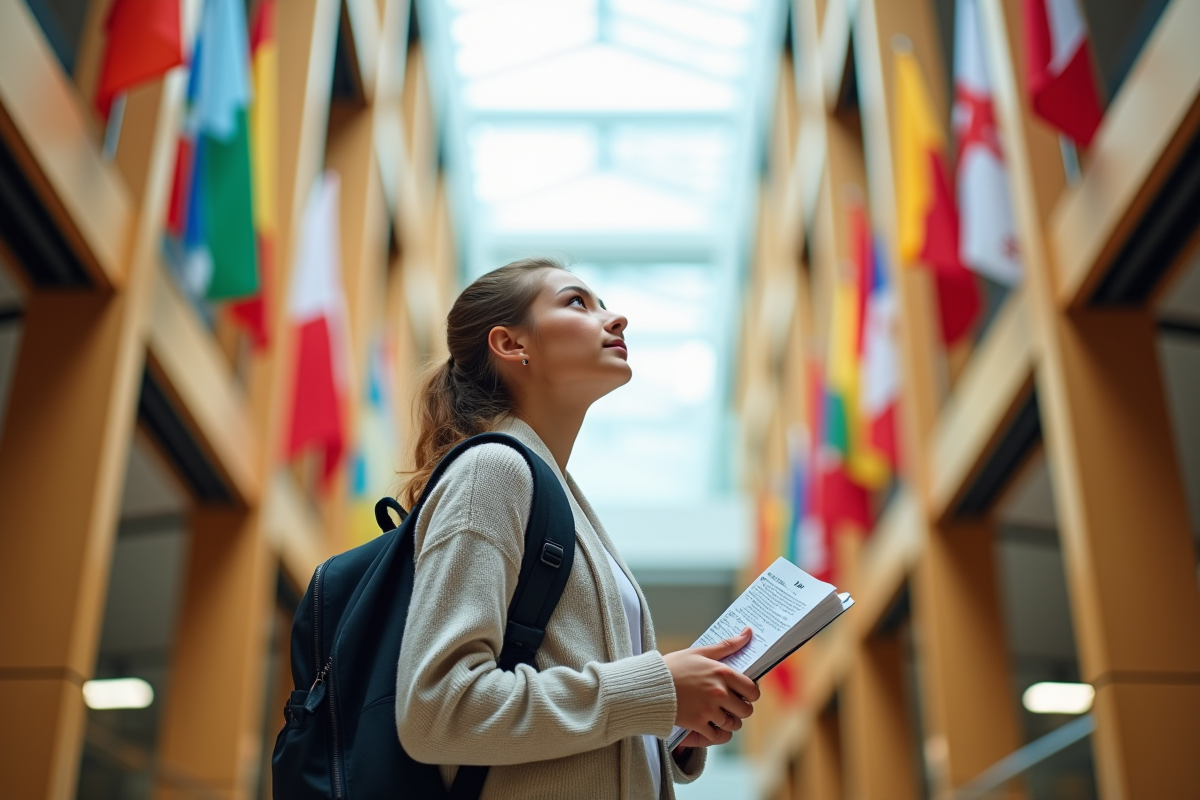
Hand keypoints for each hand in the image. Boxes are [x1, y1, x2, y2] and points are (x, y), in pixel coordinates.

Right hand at [663, 627, 759, 745]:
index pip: (752, 690)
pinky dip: (718, 735)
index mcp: (722, 673)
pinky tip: (713, 728)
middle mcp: (719, 692)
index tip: (744, 693)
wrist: (648, 685)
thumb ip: (726, 645)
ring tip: (721, 716)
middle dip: (741, 709)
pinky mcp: (697, 723)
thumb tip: (748, 632)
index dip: (751, 694)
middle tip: (731, 705)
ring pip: (733, 725)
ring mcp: (709, 710)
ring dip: (730, 722)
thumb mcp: (699, 652)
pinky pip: (717, 736)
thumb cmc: (673, 666)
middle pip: (746, 710)